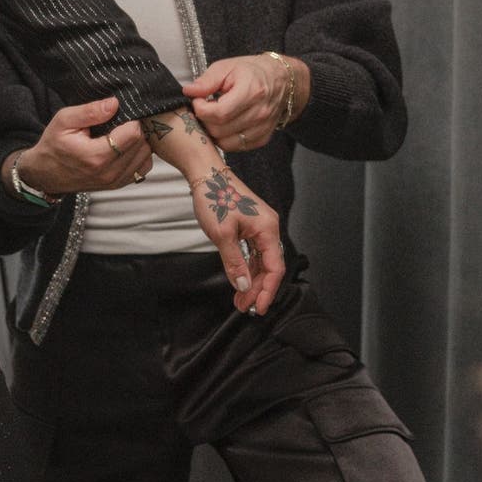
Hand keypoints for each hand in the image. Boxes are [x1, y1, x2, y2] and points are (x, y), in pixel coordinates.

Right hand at [9, 97, 152, 196]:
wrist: (45, 173)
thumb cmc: (54, 145)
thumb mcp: (64, 120)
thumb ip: (90, 111)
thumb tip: (114, 103)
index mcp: (96, 156)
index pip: (133, 133)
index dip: (131, 119)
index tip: (121, 113)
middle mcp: (109, 173)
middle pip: (142, 144)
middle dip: (137, 128)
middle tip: (123, 121)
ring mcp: (115, 181)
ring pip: (146, 156)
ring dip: (140, 142)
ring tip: (123, 133)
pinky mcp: (118, 184)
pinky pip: (142, 168)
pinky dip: (139, 155)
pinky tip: (126, 146)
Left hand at [183, 54, 305, 151]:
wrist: (280, 80)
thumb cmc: (251, 71)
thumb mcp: (227, 67)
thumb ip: (207, 81)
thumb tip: (188, 91)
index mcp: (251, 92)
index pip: (219, 113)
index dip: (201, 109)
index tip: (198, 100)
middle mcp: (259, 113)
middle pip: (219, 130)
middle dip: (204, 120)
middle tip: (203, 108)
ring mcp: (263, 128)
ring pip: (225, 142)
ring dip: (212, 132)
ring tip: (212, 116)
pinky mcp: (263, 138)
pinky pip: (236, 147)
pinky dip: (224, 139)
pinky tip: (223, 124)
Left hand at [188, 165, 284, 313]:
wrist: (206, 174)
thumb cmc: (214, 197)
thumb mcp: (222, 235)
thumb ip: (235, 262)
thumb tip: (244, 286)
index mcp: (268, 229)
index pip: (275, 267)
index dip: (267, 291)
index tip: (258, 308)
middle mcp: (268, 228)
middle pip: (269, 266)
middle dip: (258, 288)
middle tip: (244, 306)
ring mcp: (260, 226)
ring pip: (261, 260)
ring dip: (252, 280)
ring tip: (240, 298)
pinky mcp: (250, 225)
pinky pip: (254, 251)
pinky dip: (247, 267)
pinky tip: (240, 279)